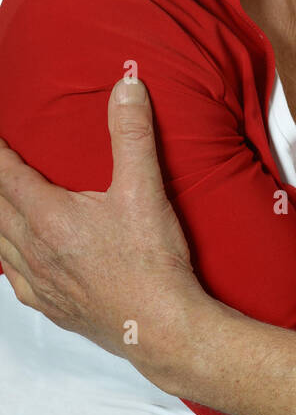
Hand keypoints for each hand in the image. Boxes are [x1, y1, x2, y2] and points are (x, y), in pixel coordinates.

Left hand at [0, 78, 203, 384]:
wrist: (161, 328)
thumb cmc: (152, 263)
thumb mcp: (145, 189)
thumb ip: (131, 134)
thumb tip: (127, 86)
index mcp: (50, 218)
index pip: (6, 175)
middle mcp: (34, 251)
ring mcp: (39, 283)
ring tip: (0, 202)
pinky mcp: (51, 307)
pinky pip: (13, 278)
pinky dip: (7, 258)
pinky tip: (15, 257)